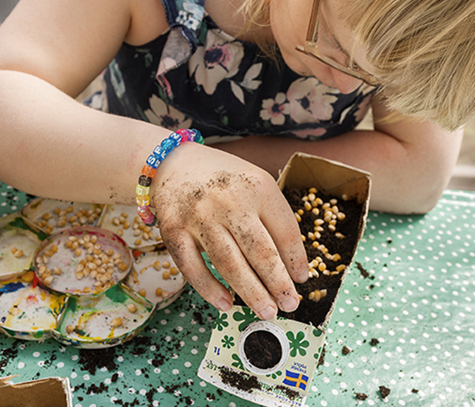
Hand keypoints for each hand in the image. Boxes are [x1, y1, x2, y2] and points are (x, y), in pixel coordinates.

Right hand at [151, 144, 307, 320]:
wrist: (174, 164)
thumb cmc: (224, 180)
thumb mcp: (255, 185)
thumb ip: (272, 218)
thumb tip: (290, 266)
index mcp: (257, 187)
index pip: (285, 230)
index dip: (296, 259)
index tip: (301, 279)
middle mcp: (229, 201)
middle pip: (260, 252)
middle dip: (278, 284)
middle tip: (290, 305)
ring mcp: (199, 217)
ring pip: (229, 264)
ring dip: (251, 293)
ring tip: (267, 311)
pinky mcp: (174, 231)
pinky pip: (193, 268)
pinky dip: (210, 289)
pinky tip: (226, 303)